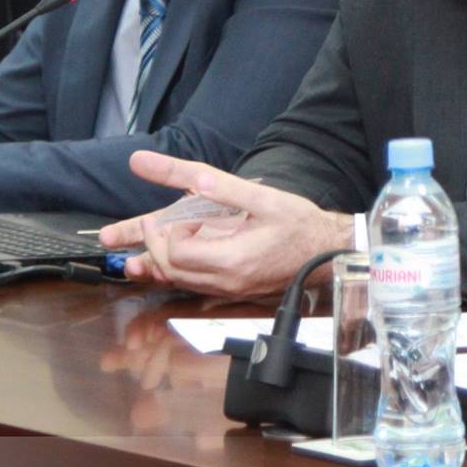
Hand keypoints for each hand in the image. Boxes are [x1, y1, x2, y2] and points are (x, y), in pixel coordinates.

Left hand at [100, 151, 352, 297]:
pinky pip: (193, 286)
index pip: (177, 254)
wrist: (329, 252)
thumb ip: (220, 186)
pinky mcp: (231, 291)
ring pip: (178, 282)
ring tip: (138, 245)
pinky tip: (163, 261)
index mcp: (234, 259)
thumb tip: (188, 175)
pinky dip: (173, 271)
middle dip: (153, 245)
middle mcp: (227, 282)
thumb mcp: (263, 198)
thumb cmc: (300, 224)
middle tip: (147, 222)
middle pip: (171, 271)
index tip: (174, 212)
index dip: (167, 232)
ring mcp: (229, 290)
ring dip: (156, 262)